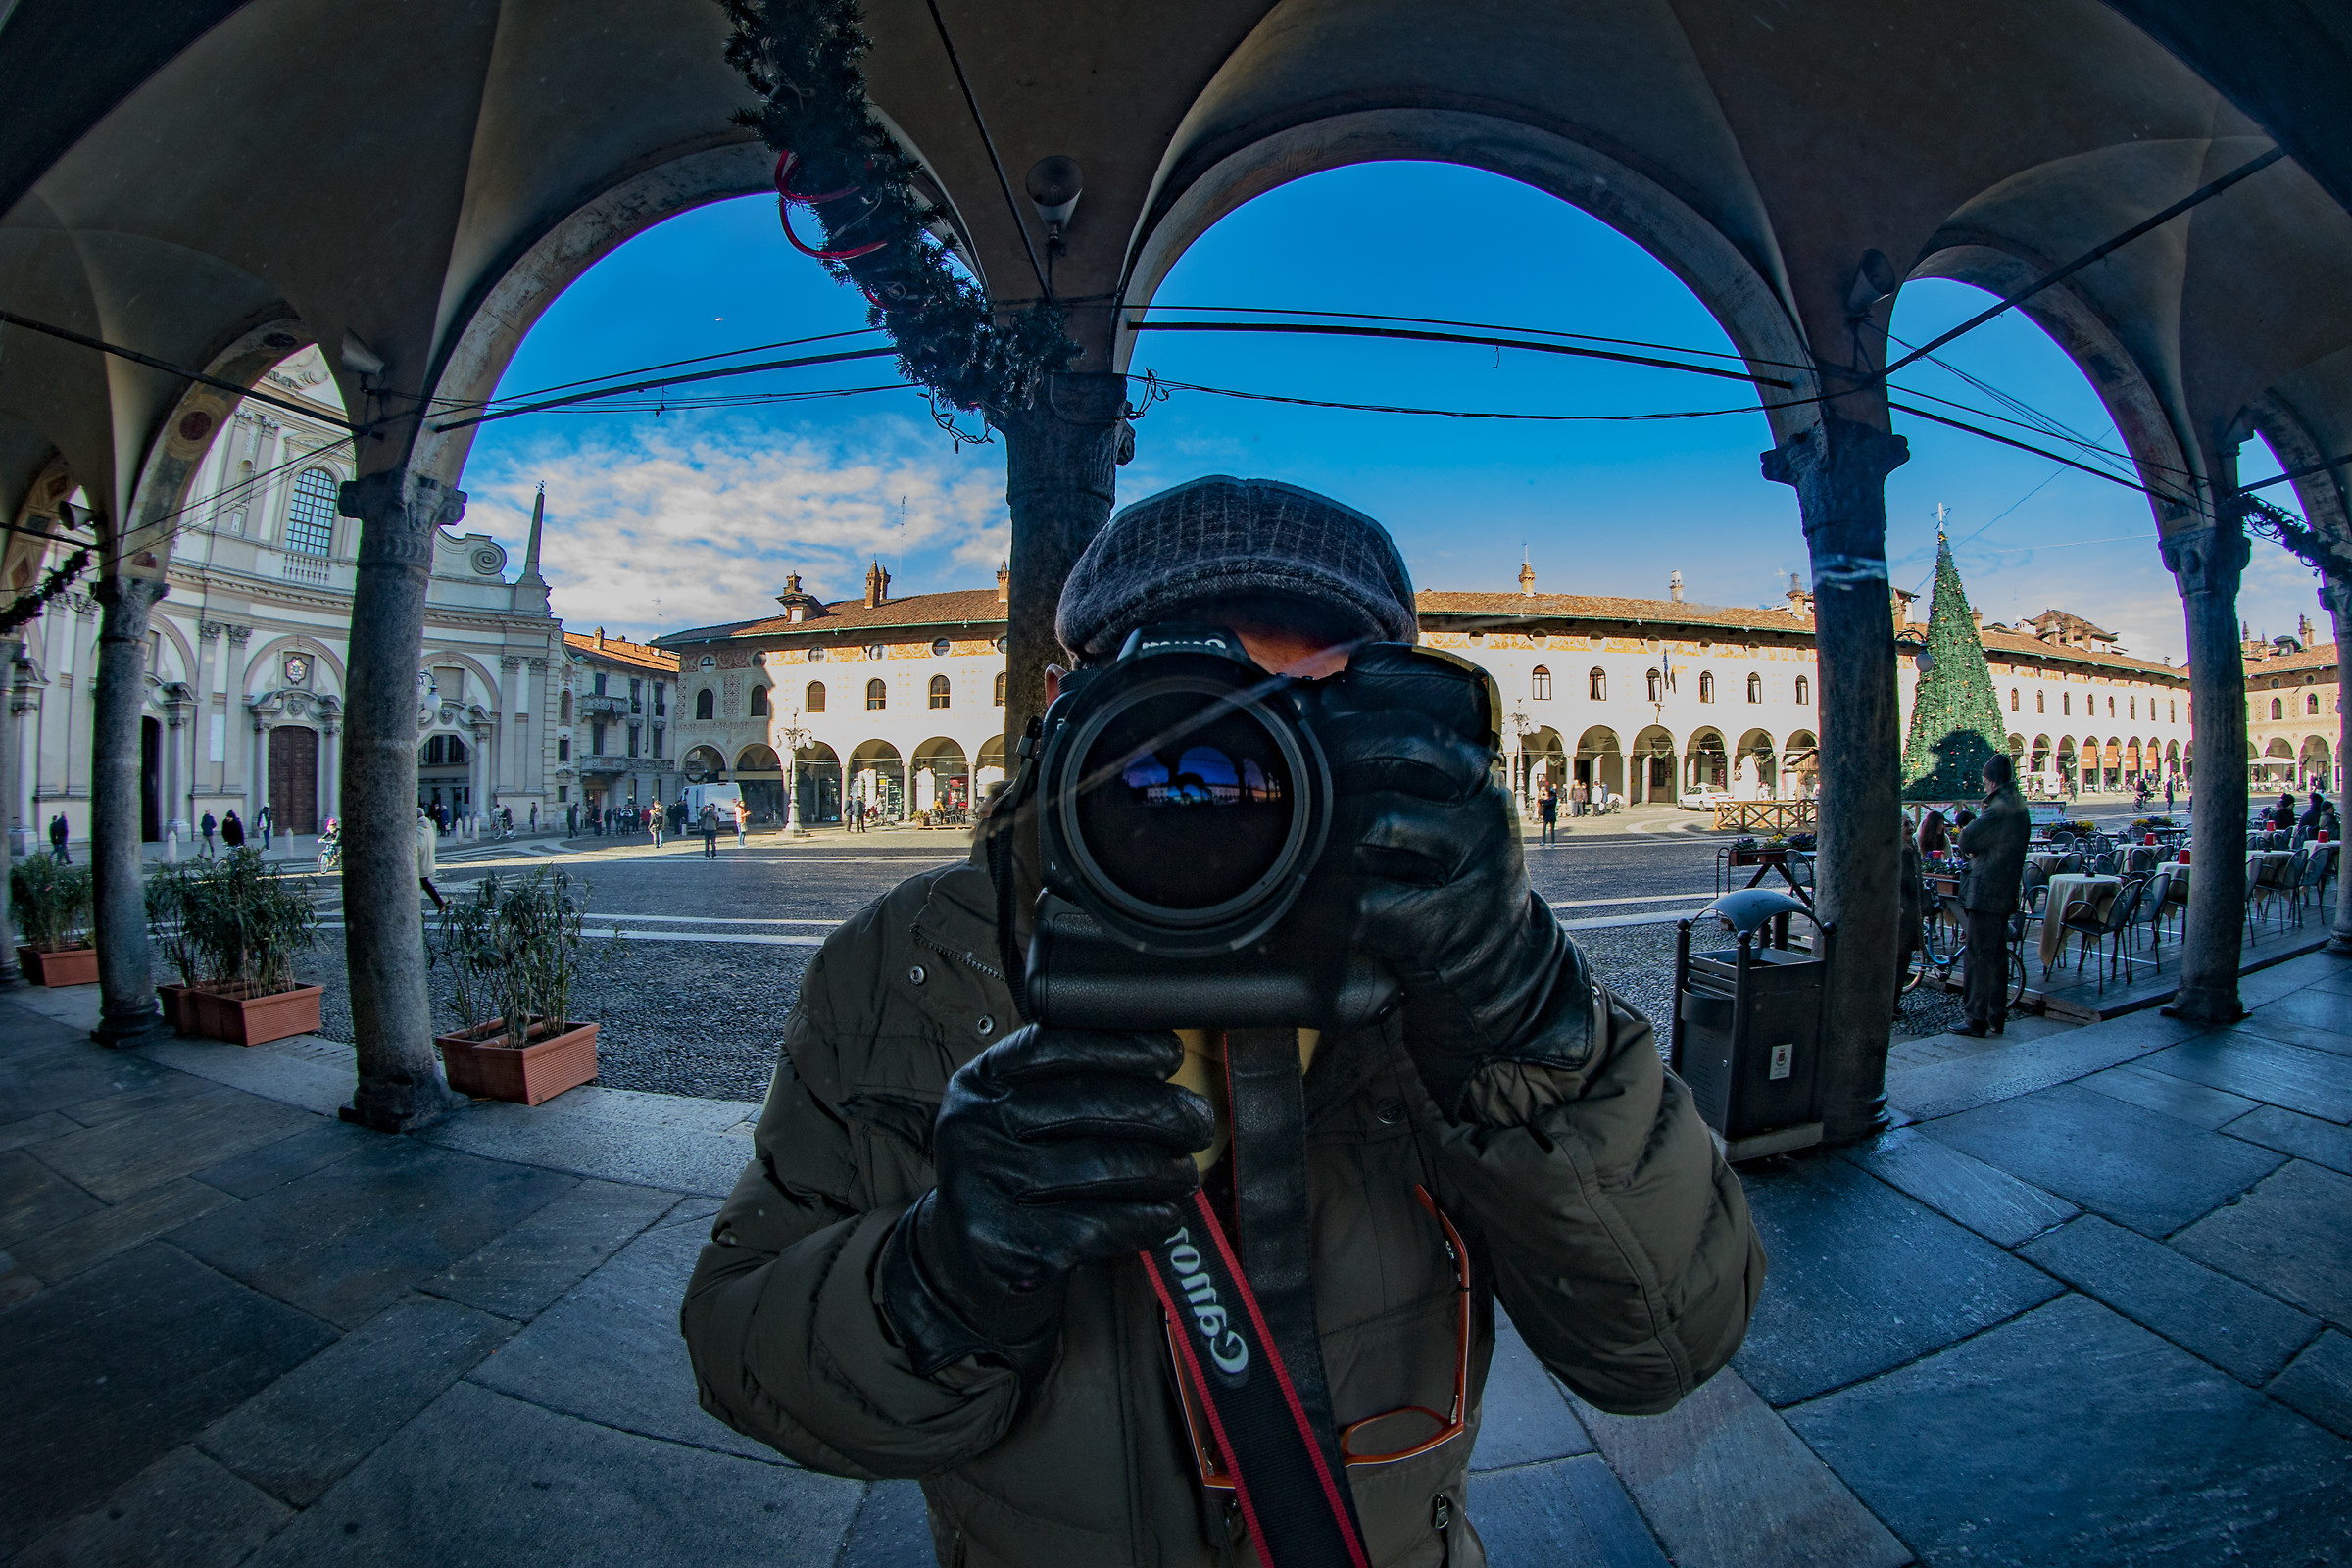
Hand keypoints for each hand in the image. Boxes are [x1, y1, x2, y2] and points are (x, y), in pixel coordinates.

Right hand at [877, 1026, 1212, 1378]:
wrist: (969, 1264)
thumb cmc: (1016, 1178)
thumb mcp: (1022, 1119)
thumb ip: (1070, 1083)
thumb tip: (1160, 1059)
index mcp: (980, 1083)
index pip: (1052, 1046)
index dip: (1119, 1046)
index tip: (1168, 1054)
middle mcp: (971, 1126)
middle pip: (1085, 1104)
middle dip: (1158, 1111)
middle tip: (1197, 1122)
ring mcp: (982, 1185)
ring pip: (1098, 1166)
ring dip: (1159, 1170)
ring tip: (1184, 1173)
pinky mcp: (1005, 1242)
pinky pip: (1095, 1224)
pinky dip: (1142, 1219)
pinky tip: (1164, 1215)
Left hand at [1317, 651, 1594, 1115]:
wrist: (1505, 976)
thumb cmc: (1449, 888)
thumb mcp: (1441, 822)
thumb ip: (1397, 775)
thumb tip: (1315, 710)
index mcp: (1479, 780)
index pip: (1417, 721)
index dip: (1354, 713)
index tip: (1308, 715)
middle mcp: (1485, 813)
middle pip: (1397, 754)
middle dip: (1332, 758)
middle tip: (1291, 777)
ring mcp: (1475, 869)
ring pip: (1375, 822)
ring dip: (1324, 836)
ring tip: (1301, 851)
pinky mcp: (1450, 928)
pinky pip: (1365, 902)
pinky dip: (1327, 906)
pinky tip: (1317, 909)